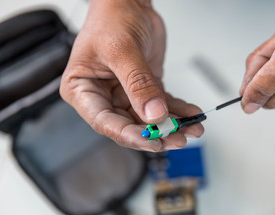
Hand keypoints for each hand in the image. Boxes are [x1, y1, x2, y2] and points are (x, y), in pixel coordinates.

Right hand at [60, 0, 203, 150]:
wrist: (128, 3)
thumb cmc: (112, 19)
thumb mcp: (122, 50)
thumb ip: (138, 84)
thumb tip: (154, 115)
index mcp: (83, 90)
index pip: (105, 122)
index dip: (129, 135)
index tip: (152, 141)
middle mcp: (103, 96)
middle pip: (129, 125)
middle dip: (155, 134)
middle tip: (177, 138)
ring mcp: (126, 94)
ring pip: (148, 119)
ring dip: (171, 125)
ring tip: (191, 129)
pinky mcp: (145, 90)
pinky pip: (162, 104)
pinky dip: (178, 110)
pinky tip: (192, 114)